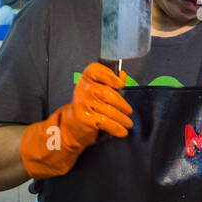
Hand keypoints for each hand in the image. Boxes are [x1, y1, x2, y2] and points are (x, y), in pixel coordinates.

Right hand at [19, 62, 132, 178]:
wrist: (72, 126)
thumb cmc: (87, 106)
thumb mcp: (96, 91)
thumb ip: (109, 82)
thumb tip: (122, 75)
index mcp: (86, 79)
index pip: (96, 71)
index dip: (110, 76)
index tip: (120, 83)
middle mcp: (82, 89)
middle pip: (107, 93)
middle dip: (122, 104)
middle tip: (128, 111)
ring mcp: (82, 103)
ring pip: (108, 109)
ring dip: (122, 118)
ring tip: (128, 123)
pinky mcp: (85, 118)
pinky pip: (105, 122)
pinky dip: (116, 128)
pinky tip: (122, 131)